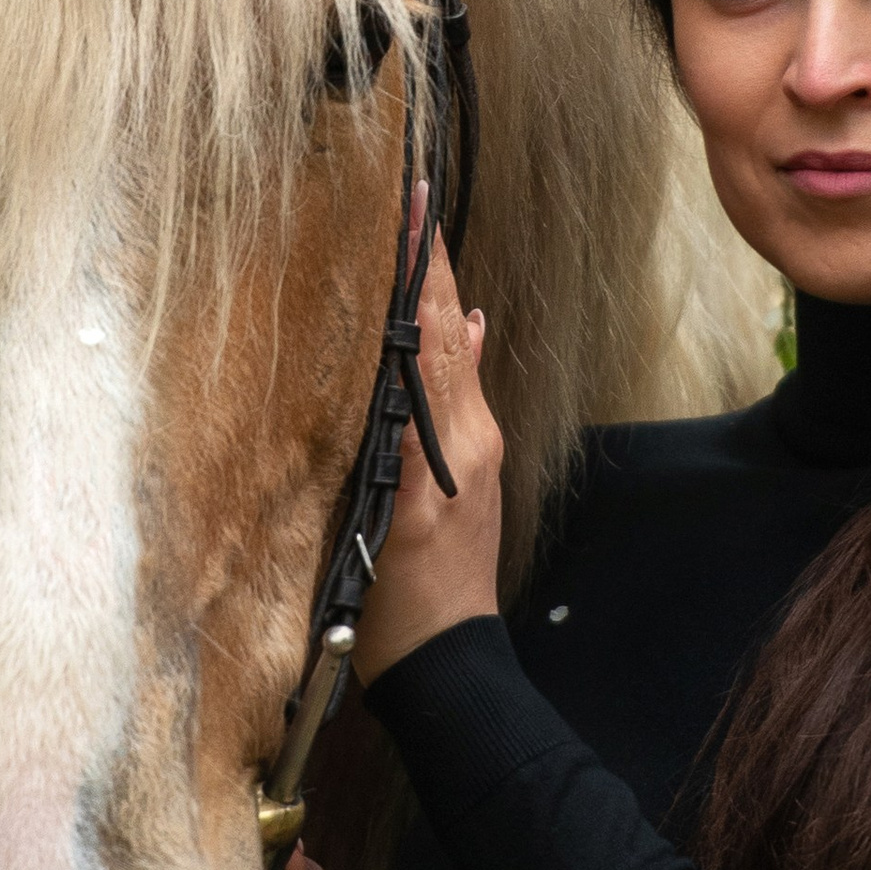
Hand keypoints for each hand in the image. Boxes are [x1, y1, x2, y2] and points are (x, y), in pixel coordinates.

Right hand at [348, 235, 504, 687]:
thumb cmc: (405, 605)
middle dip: (429, 267)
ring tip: (418, 245)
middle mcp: (473, 435)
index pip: (439, 329)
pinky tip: (463, 324)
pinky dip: (450, 348)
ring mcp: (471, 454)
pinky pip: (456, 390)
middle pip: (450, 330)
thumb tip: (411, 364)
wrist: (445, 667)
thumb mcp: (397, 517)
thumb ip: (406, 440)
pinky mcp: (461, 476)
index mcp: (457, 438)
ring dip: (436, 299)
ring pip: (452, 355)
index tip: (414, 204)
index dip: (424, 267)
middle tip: (412, 202)